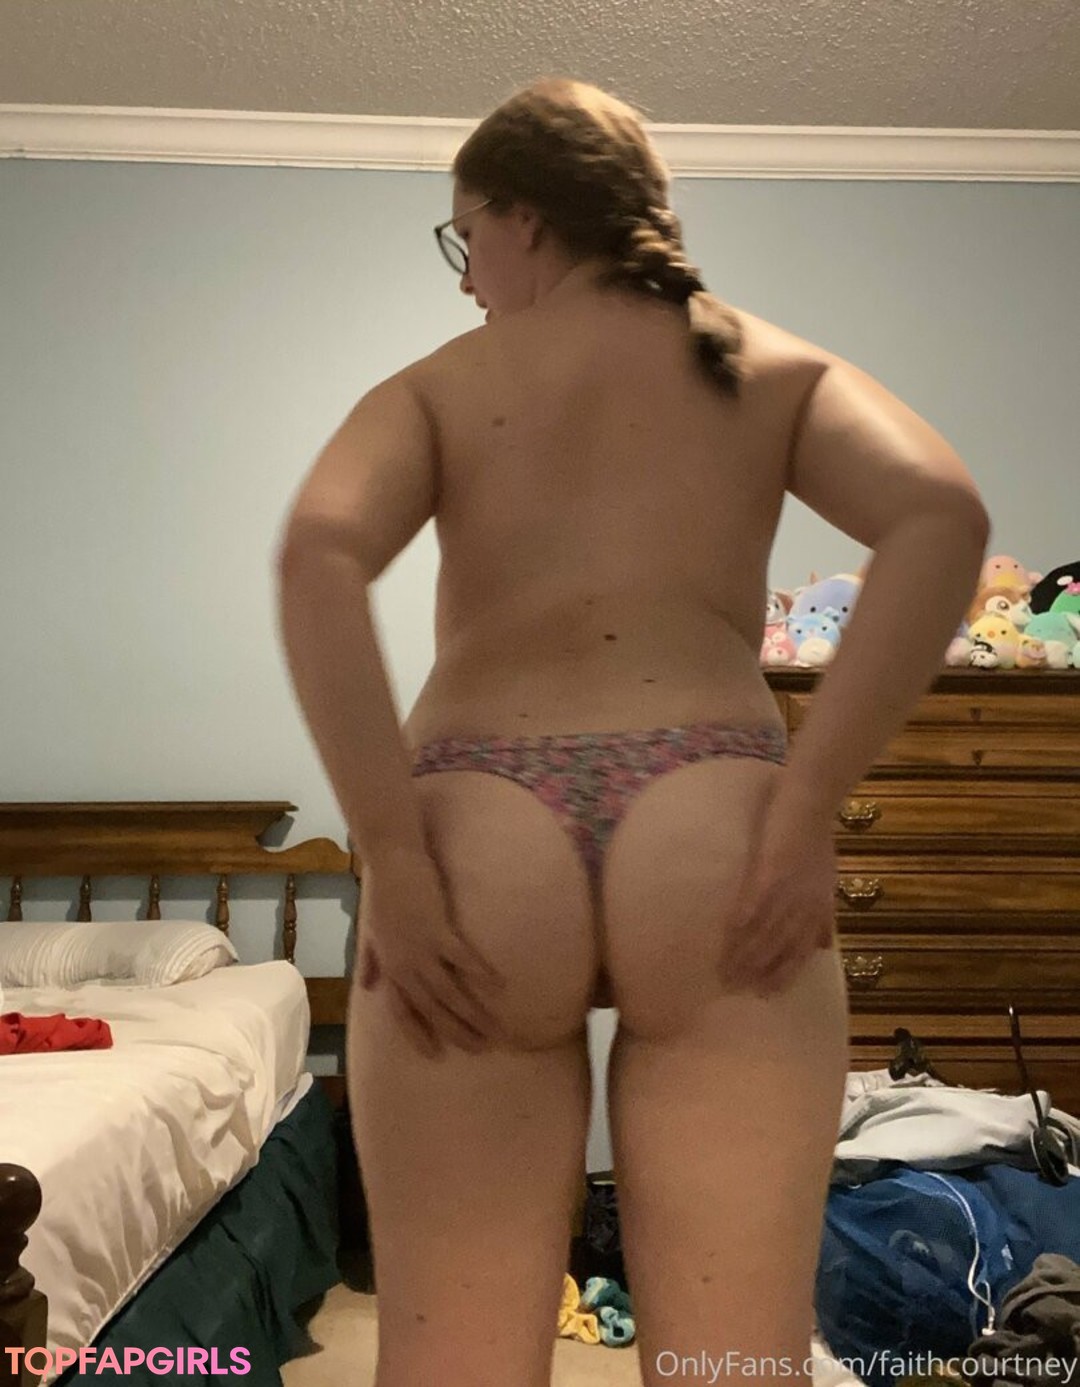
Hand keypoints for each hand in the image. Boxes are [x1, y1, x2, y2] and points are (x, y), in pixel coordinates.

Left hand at [357, 846, 507, 1058]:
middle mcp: (405, 966)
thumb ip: (370, 961)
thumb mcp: (370, 932)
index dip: (419, 1034)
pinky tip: (499, 988)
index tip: (437, 1054)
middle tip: (480, 1049)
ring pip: (450, 992)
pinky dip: (481, 975)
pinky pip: (464, 960)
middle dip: (456, 1031)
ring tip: (495, 1029)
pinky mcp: (439, 931)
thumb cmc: (382, 893)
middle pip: (432, 1008)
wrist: (390, 862)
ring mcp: (422, 950)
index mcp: (390, 967)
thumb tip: (368, 987)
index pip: (404, 1012)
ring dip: (473, 1013)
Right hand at [719, 791, 837, 995]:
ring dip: (745, 954)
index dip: (784, 974)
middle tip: (735, 989)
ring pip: (764, 932)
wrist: (811, 805)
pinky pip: (752, 905)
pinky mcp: (770, 873)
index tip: (766, 993)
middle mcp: (803, 906)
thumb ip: (823, 915)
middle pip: (779, 948)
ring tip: (725, 971)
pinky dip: (740, 923)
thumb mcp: (828, 882)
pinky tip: (726, 938)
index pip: (800, 951)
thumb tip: (823, 946)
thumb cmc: (818, 840)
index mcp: (818, 909)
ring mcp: (786, 891)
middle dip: (758, 971)